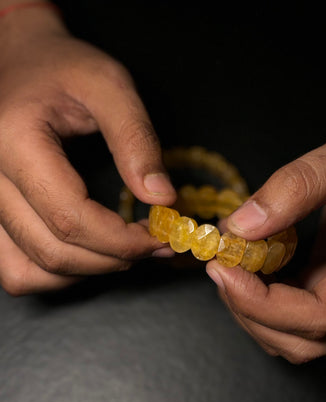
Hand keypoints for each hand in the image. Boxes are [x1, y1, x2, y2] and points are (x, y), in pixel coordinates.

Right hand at [0, 6, 175, 294]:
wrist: (20, 60)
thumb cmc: (63, 67)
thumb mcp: (109, 87)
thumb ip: (136, 141)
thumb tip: (164, 199)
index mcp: (15, 142)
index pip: (70, 217)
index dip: (121, 240)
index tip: (159, 237)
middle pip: (51, 250)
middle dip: (112, 258)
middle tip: (153, 245)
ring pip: (27, 271)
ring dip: (84, 270)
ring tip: (122, 250)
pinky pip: (15, 267)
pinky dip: (55, 271)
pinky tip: (88, 250)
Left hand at [207, 106, 325, 362]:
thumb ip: (300, 185)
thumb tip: (241, 225)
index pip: (323, 315)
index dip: (265, 303)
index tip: (221, 269)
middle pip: (305, 340)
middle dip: (251, 309)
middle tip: (220, 264)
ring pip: (297, 338)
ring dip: (254, 311)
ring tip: (231, 265)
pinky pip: (297, 316)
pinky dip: (264, 300)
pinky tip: (250, 266)